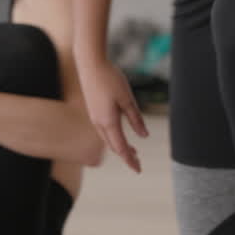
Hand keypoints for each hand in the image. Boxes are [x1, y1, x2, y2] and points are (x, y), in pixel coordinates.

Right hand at [76, 55, 147, 171]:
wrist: (90, 64)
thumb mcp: (128, 99)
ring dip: (119, 146)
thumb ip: (136, 119)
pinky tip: (119, 134)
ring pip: (107, 139)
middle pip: (113, 146)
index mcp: (109, 122)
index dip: (130, 160)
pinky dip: (113, 138)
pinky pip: (104, 131)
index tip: (138, 170)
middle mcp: (99, 123)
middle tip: (138, 162)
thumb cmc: (110, 79)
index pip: (121, 148)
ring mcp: (94, 117)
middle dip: (126, 155)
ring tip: (132, 151)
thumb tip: (144, 136)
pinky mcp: (93, 111)